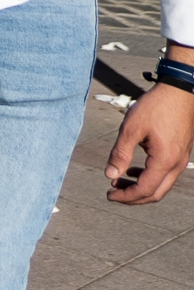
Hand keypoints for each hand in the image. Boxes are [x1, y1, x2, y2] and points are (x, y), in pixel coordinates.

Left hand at [108, 66, 193, 204]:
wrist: (179, 92)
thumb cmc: (155, 107)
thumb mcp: (131, 129)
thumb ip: (120, 154)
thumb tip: (110, 175)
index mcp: (164, 161)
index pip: (145, 189)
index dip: (126, 197)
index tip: (109, 195)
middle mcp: (176, 164)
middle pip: (156, 193)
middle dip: (133, 197)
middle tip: (113, 194)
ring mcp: (181, 159)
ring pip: (161, 185)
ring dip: (140, 187)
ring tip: (118, 181)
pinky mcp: (180, 152)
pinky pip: (165, 173)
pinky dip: (149, 177)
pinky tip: (132, 170)